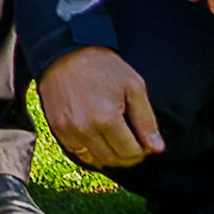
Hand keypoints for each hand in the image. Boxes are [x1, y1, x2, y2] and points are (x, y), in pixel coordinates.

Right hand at [35, 44, 165, 178]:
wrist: (66, 52)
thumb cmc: (102, 66)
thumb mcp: (133, 86)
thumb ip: (146, 120)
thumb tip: (156, 148)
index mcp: (107, 118)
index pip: (131, 153)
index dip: (142, 150)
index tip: (144, 140)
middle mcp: (85, 129)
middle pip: (113, 160)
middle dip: (128, 156)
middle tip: (133, 142)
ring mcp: (68, 131)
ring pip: (95, 161)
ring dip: (110, 156)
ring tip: (116, 141)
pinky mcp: (57, 129)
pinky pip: (77, 153)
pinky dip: (91, 152)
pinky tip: (98, 139)